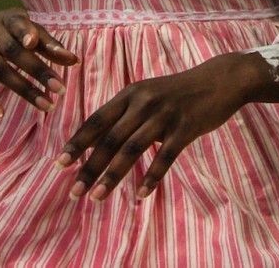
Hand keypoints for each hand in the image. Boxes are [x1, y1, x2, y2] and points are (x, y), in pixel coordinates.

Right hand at [0, 8, 78, 117]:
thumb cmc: (0, 32)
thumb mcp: (20, 29)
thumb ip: (45, 43)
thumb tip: (74, 60)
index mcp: (9, 19)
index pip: (21, 25)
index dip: (30, 35)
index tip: (41, 46)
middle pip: (15, 52)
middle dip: (38, 70)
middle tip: (60, 88)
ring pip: (0, 70)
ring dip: (24, 89)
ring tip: (46, 105)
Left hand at [56, 53, 256, 201]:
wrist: (218, 80)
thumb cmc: (177, 91)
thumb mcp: (147, 94)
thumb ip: (125, 113)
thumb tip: (98, 139)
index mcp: (130, 94)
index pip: (97, 119)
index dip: (78, 142)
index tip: (61, 163)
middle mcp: (143, 103)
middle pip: (110, 139)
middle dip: (89, 166)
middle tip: (74, 191)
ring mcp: (164, 115)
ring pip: (131, 149)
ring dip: (112, 175)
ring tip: (97, 196)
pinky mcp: (184, 128)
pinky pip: (165, 157)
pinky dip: (151, 177)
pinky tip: (140, 195)